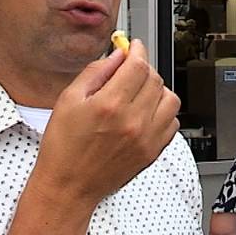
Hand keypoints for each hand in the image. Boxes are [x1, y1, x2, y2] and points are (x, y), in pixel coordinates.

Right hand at [36, 38, 179, 204]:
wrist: (69, 186)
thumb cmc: (63, 147)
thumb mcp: (69, 100)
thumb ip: (96, 72)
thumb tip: (117, 55)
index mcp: (110, 105)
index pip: (138, 65)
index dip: (137, 50)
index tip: (133, 47)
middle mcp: (133, 121)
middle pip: (155, 79)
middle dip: (143, 69)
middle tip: (129, 70)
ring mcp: (146, 138)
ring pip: (169, 99)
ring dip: (157, 90)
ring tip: (139, 93)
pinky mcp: (153, 152)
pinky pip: (172, 123)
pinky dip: (163, 113)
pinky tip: (145, 113)